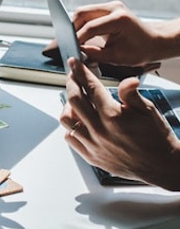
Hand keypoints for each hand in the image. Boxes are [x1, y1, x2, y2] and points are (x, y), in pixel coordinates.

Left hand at [60, 57, 179, 189]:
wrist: (161, 166)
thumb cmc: (156, 137)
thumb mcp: (148, 110)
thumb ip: (131, 94)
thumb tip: (127, 80)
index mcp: (113, 116)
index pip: (90, 87)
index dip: (80, 72)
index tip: (74, 63)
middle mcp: (100, 131)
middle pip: (74, 100)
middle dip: (71, 84)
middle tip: (73, 77)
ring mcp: (93, 145)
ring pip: (67, 120)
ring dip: (68, 106)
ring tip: (75, 100)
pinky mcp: (91, 156)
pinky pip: (70, 138)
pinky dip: (71, 127)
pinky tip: (79, 120)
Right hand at [72, 1, 158, 65]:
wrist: (154, 41)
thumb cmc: (140, 50)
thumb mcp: (116, 57)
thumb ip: (95, 54)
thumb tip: (78, 52)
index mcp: (119, 19)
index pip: (90, 27)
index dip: (77, 39)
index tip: (70, 49)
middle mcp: (114, 8)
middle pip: (82, 13)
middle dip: (72, 29)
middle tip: (69, 43)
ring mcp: (111, 6)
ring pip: (83, 12)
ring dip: (76, 25)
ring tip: (74, 40)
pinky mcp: (108, 9)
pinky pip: (89, 14)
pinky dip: (82, 24)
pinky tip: (81, 36)